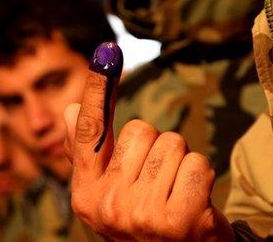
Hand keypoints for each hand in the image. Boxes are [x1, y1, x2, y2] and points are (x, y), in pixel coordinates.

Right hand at [63, 44, 233, 240]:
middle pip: (143, 130)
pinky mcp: (179, 220)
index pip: (91, 132)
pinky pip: (199, 164)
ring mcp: (141, 214)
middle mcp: (107, 205)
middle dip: (158, 149)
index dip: (97, 89)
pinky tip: (195, 206)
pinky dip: (203, 179)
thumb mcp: (111, 192)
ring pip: (174, 144)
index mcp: (86, 194)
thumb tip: (69, 110)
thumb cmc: (145, 222)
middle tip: (161, 185)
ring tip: (177, 196)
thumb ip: (90, 153)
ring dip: (182, 164)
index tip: (105, 51)